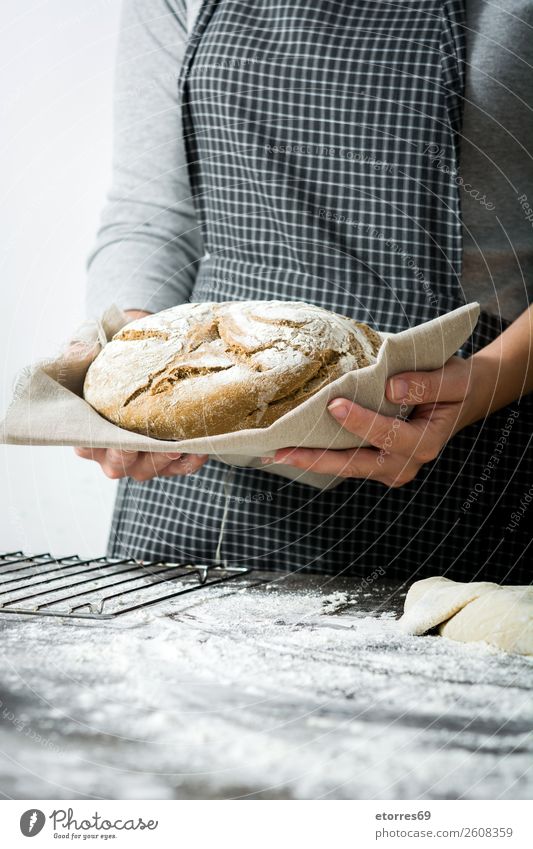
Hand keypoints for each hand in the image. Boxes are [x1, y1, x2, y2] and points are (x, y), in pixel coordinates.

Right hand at [74, 309, 208, 480]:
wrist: (154, 362)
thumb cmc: (117, 361)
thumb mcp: (95, 350)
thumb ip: (80, 352)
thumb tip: (80, 350)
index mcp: (90, 433)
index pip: (88, 445)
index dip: (100, 443)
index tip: (116, 434)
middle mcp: (111, 452)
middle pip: (117, 463)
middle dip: (132, 455)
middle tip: (146, 442)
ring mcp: (139, 460)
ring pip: (146, 470)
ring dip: (161, 460)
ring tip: (175, 446)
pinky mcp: (167, 462)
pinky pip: (178, 468)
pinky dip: (188, 462)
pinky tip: (199, 450)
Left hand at [269, 356, 488, 487]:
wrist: (464, 397)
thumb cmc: (456, 385)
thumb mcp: (452, 378)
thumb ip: (425, 384)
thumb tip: (391, 388)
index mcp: (425, 442)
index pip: (388, 434)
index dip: (361, 421)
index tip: (335, 403)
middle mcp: (405, 463)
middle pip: (356, 464)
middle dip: (317, 458)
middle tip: (281, 450)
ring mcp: (389, 467)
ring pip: (345, 467)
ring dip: (311, 460)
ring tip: (274, 453)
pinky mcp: (376, 463)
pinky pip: (345, 461)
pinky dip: (319, 454)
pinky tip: (291, 446)